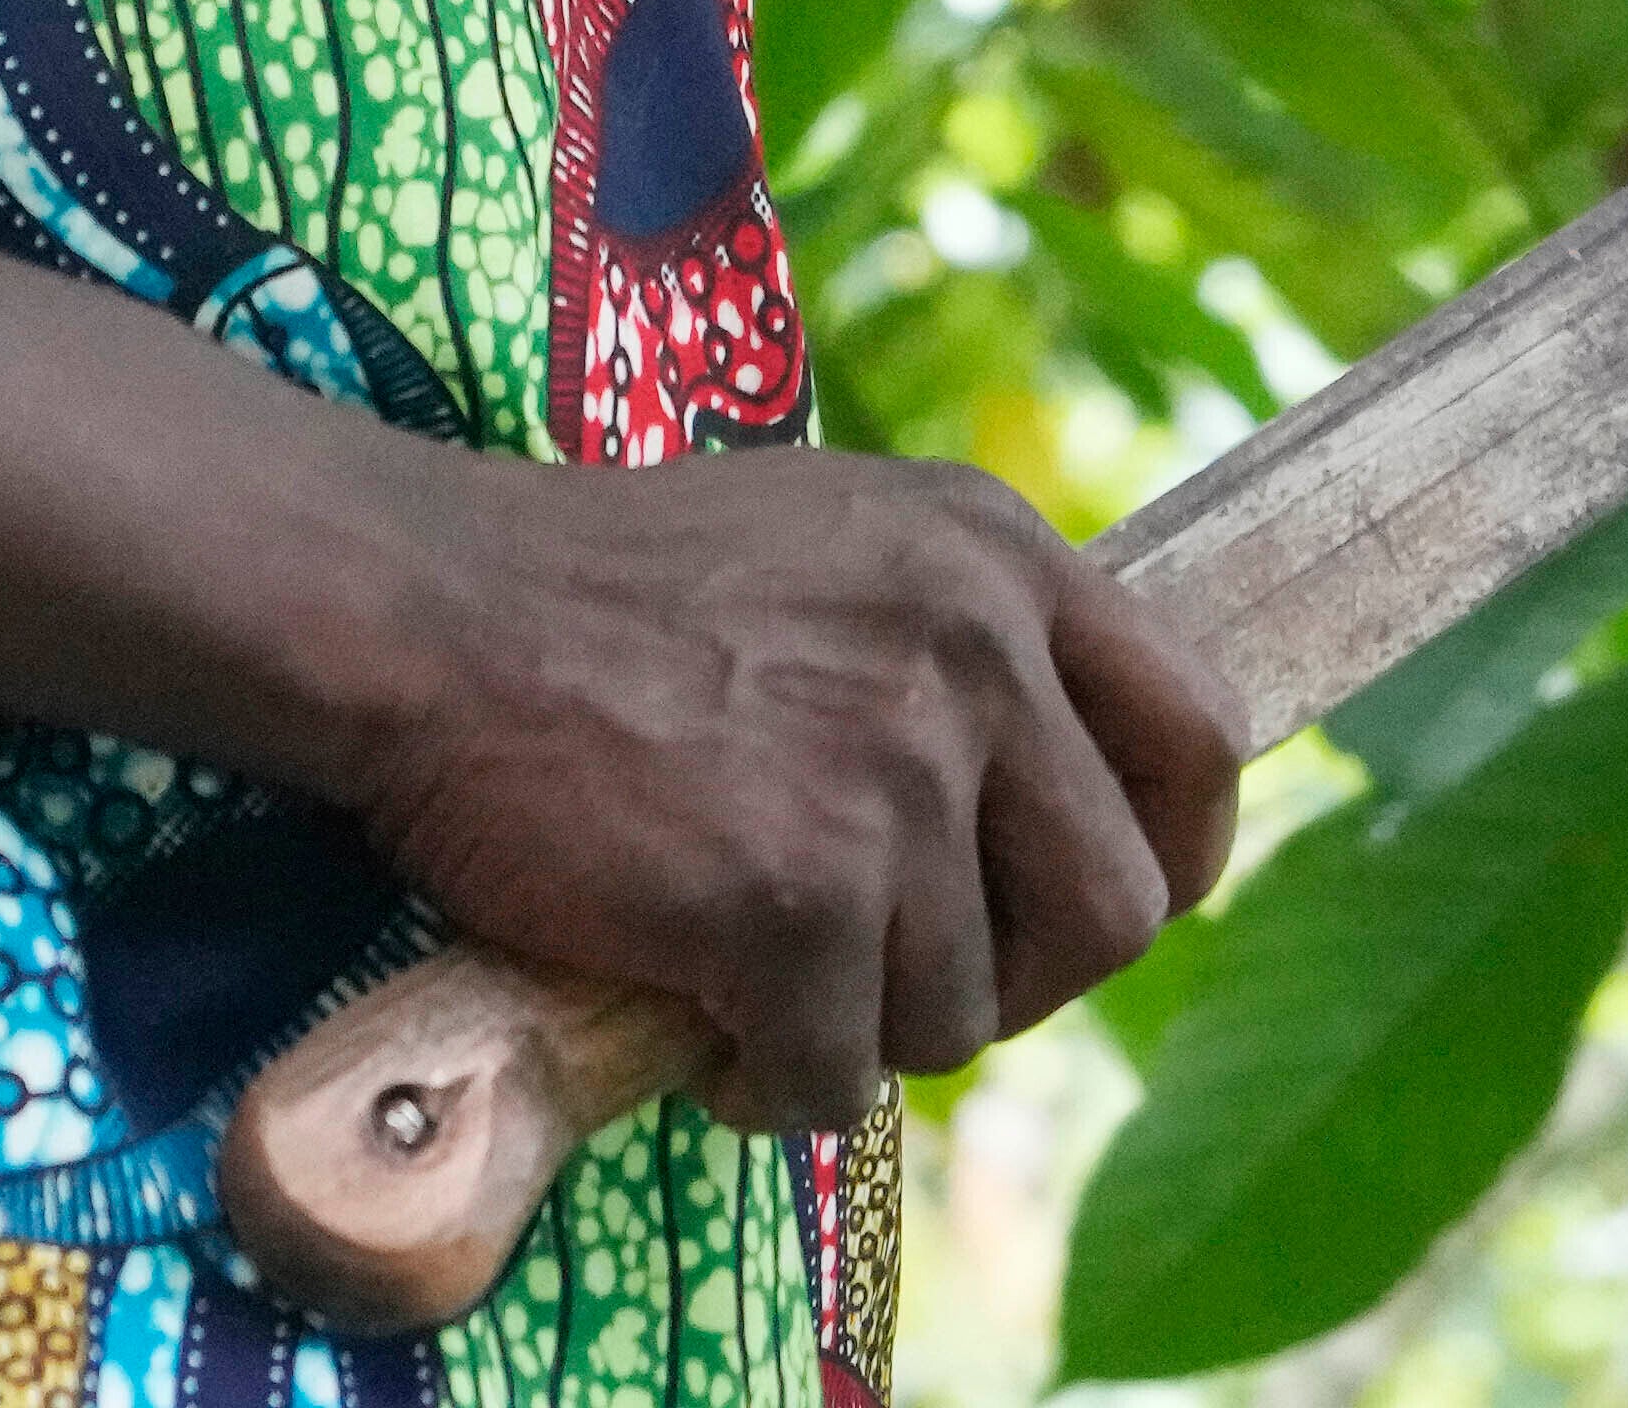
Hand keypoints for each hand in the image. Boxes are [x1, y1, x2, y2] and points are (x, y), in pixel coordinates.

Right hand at [320, 444, 1241, 1129]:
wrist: (426, 616)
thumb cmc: (603, 593)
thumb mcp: (840, 543)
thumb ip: (962, 636)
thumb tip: (1057, 794)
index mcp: (999, 555)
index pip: (1200, 732)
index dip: (1173, 850)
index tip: (1100, 902)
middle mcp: (977, 654)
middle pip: (1119, 911)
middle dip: (1024, 980)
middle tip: (906, 978)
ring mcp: (891, 779)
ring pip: (968, 1012)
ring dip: (864, 1027)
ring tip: (759, 976)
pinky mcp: (793, 900)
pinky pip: (841, 1077)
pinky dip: (771, 1083)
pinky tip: (703, 1027)